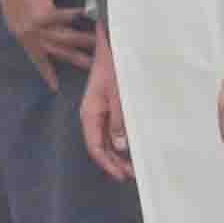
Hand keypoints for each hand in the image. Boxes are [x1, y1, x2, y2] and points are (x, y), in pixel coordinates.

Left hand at [0, 0, 92, 85]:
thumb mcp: (15, 13)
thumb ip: (30, 25)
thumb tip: (51, 31)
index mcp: (19, 34)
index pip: (35, 58)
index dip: (46, 72)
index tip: (55, 87)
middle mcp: (27, 34)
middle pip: (56, 52)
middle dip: (76, 60)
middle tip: (92, 68)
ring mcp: (35, 26)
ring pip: (64, 39)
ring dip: (83, 41)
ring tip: (99, 44)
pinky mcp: (43, 14)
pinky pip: (65, 17)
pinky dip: (77, 15)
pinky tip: (89, 14)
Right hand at [79, 49, 133, 181]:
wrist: (114, 46)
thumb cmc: (116, 68)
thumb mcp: (119, 96)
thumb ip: (119, 121)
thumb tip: (120, 147)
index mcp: (90, 114)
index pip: (95, 147)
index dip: (108, 164)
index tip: (122, 176)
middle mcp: (92, 116)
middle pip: (99, 146)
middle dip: (114, 162)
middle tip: (133, 174)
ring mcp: (99, 111)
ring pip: (106, 139)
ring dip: (118, 153)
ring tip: (133, 164)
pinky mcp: (107, 106)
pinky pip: (111, 129)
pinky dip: (120, 141)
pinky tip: (131, 146)